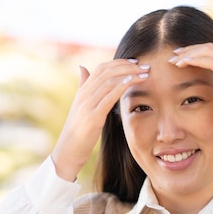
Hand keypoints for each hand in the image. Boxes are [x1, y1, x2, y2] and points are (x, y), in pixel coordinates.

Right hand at [51, 59, 149, 180]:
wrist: (68, 151)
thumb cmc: (77, 131)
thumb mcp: (79, 106)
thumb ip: (83, 86)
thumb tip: (82, 67)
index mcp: (82, 91)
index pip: (102, 68)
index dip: (120, 62)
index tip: (136, 62)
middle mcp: (84, 95)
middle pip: (107, 71)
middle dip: (128, 66)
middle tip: (145, 66)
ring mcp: (87, 105)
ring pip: (109, 81)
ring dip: (129, 75)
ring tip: (145, 74)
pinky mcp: (92, 117)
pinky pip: (108, 97)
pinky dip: (121, 87)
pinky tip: (131, 83)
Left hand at [170, 44, 212, 136]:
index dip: (196, 50)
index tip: (180, 56)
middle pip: (209, 48)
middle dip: (190, 50)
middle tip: (174, 55)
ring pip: (208, 52)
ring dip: (189, 54)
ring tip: (174, 61)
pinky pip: (211, 61)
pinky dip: (195, 60)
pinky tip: (183, 63)